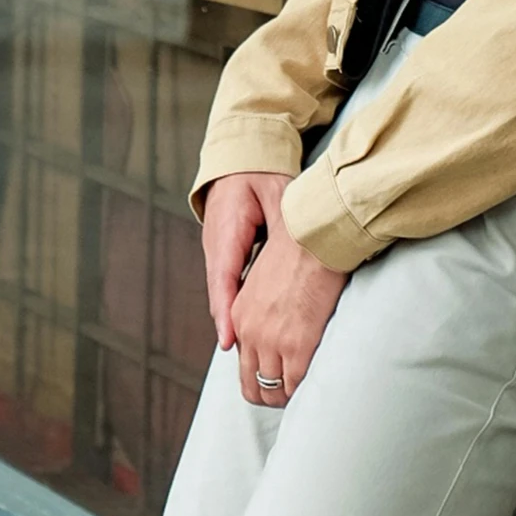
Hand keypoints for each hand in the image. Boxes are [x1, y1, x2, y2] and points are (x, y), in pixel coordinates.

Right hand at [201, 171, 292, 349]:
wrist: (240, 157)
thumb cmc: (260, 172)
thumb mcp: (277, 191)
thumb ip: (284, 219)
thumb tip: (298, 243)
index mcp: (227, 228)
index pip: (223, 276)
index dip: (226, 311)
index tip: (229, 340)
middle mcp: (216, 243)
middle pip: (222, 292)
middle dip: (230, 325)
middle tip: (242, 359)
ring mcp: (217, 249)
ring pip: (224, 290)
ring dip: (232, 319)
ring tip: (244, 352)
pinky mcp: (225, 252)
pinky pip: (229, 283)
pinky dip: (235, 305)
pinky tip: (247, 326)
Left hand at [228, 204, 348, 407]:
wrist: (314, 236)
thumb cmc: (300, 249)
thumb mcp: (266, 278)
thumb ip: (263, 305)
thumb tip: (279, 321)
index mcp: (239, 315)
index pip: (243, 361)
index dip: (262, 373)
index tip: (280, 375)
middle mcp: (248, 332)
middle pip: (251, 384)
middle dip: (270, 395)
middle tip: (292, 394)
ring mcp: (271, 341)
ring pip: (272, 390)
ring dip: (288, 396)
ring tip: (307, 393)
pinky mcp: (296, 345)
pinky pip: (296, 384)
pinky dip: (305, 391)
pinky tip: (318, 384)